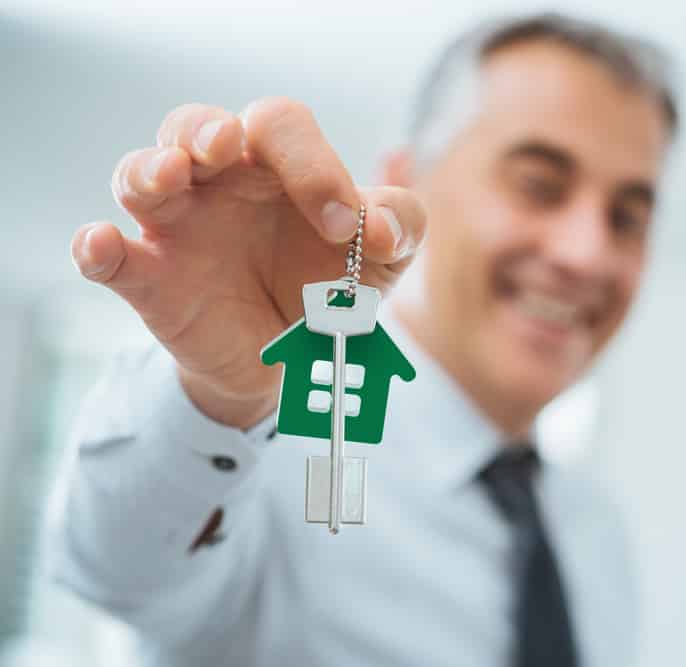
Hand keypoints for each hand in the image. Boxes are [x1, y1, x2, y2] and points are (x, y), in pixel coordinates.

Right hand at [71, 98, 426, 428]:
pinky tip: (99, 245)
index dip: (312, 163)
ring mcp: (178, 229)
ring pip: (139, 174)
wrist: (298, 362)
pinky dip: (96, 248)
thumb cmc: (334, 287)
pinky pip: (108, 257)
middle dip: (206, 131)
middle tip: (227, 149)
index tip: (342, 226)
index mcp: (278, 166)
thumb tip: (381, 226)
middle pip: (193, 126)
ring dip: (148, 168)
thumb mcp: (383, 255)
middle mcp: (219, 184)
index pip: (280, 127)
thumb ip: (399, 223)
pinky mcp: (150, 280)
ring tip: (168, 175)